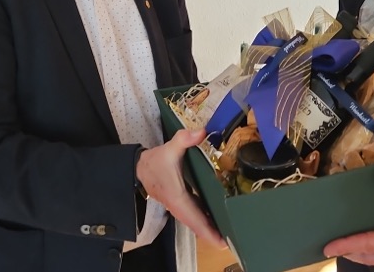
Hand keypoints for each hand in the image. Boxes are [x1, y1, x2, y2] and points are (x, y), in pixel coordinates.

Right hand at [137, 128, 226, 248]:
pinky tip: (217, 220)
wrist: (140, 167)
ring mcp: (179, 207)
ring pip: (196, 222)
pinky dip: (205, 220)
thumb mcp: (170, 148)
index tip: (222, 241)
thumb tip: (201, 132)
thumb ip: (184, 139)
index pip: (194, 218)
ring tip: (229, 233)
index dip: (207, 230)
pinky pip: (194, 216)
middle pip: (197, 225)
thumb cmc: (156, 161)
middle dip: (213, 234)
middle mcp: (178, 206)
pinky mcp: (180, 203)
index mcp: (177, 197)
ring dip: (210, 229)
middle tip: (233, 240)